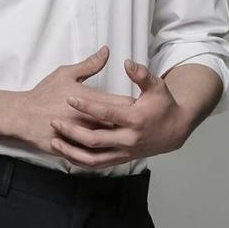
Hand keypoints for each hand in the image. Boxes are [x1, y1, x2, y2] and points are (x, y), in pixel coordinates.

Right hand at [14, 45, 134, 156]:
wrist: (23, 115)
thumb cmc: (44, 93)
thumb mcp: (66, 73)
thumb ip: (90, 64)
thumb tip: (107, 51)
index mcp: (91, 100)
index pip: (122, 104)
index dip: (135, 104)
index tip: (142, 103)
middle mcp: (90, 120)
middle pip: (121, 124)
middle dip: (131, 122)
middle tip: (140, 120)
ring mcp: (83, 137)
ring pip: (111, 142)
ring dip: (121, 138)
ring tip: (129, 134)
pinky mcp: (75, 151)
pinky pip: (95, 156)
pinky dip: (105, 153)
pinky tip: (112, 150)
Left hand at [48, 59, 192, 169]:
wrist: (174, 131)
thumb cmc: (164, 105)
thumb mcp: (157, 86)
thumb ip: (141, 74)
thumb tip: (126, 62)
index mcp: (135, 120)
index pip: (106, 114)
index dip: (87, 106)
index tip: (69, 98)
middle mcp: (128, 140)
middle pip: (95, 139)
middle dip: (72, 131)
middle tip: (54, 121)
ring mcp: (124, 153)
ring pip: (93, 158)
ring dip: (72, 151)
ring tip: (55, 140)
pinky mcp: (121, 160)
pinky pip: (97, 165)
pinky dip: (81, 161)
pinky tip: (67, 152)